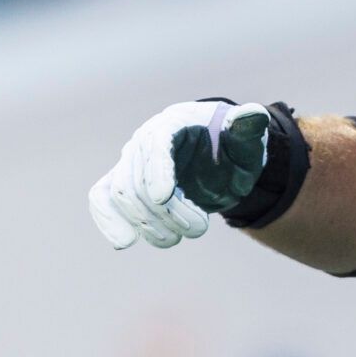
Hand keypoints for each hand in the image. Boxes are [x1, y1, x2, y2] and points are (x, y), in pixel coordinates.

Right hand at [89, 98, 269, 249]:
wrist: (222, 158)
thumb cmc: (234, 144)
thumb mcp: (249, 138)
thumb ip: (248, 127)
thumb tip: (253, 114)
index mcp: (173, 123)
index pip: (155, 144)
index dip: (157, 170)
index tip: (164, 197)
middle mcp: (145, 141)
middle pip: (137, 177)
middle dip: (164, 211)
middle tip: (199, 230)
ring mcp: (132, 164)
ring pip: (120, 195)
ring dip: (146, 224)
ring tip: (175, 239)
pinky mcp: (125, 185)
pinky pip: (103, 200)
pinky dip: (108, 220)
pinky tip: (123, 241)